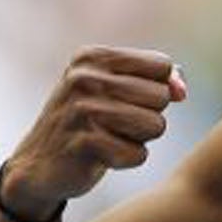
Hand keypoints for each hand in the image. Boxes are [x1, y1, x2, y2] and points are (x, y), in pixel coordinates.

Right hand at [0, 46, 187, 218]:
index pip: (162, 65)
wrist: (39, 164)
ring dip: (140, 139)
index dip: (156, 89)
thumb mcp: (114, 91)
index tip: (129, 101)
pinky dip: (127, 160)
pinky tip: (103, 156)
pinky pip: (139, 154)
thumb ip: (155, 81)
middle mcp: (85, 78)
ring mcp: (82, 110)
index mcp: (93, 57)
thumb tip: (182, 91)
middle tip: (116, 125)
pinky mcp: (85, 144)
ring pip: (155, 125)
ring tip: (111, 138)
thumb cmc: (88, 123)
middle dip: (148, 116)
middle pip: (161, 97)